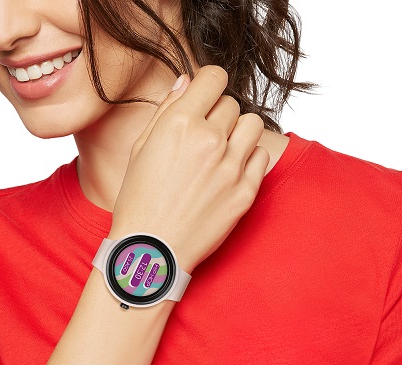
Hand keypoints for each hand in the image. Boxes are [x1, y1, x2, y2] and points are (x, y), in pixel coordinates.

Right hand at [109, 65, 269, 274]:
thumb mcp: (141, 149)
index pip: (214, 77)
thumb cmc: (140, 201)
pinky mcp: (245, 192)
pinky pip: (262, 157)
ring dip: (239, 133)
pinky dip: (250, 159)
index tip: (206, 98)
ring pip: (252, 125)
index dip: (210, 85)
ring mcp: (230, 168)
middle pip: (231, 104)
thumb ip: (166, 111)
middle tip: (205, 139)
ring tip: (223, 152)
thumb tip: (187, 82)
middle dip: (219, 116)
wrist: (152, 250)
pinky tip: (231, 172)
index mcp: (179, 124)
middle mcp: (208, 141)